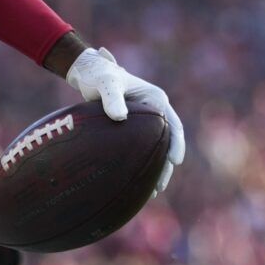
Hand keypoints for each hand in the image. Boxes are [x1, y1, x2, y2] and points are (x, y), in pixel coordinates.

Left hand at [64, 47, 186, 191]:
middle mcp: (155, 110)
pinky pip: (143, 149)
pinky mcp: (135, 129)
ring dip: (156, 168)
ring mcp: (146, 121)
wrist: (89, 73)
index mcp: (155, 99)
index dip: (175, 144)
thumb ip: (111, 98)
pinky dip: (143, 164)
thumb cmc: (98, 75)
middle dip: (166, 164)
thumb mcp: (105, 83)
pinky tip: (137, 182)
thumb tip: (120, 118)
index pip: (172, 125)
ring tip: (152, 191)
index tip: (174, 161)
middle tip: (160, 186)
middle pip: (167, 141)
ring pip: (156, 148)